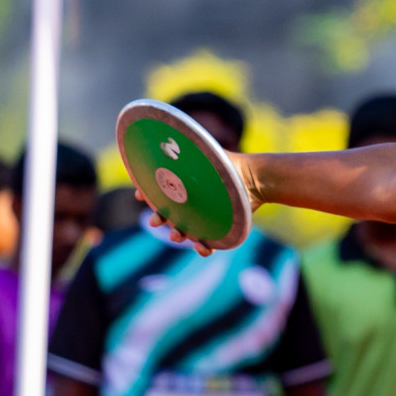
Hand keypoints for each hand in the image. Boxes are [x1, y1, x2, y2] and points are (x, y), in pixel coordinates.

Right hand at [135, 152, 260, 257]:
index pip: (157, 192)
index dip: (146, 195)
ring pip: (184, 231)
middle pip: (168, 214)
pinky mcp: (218, 230)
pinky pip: (207, 244)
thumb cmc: (230, 165)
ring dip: (178, 235)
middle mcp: (190, 202)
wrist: (255, 179)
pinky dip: (203, 249)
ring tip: (177, 235)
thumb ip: (183, 155)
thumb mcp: (205, 156)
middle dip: (159, 219)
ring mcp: (203, 218)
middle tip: (156, 221)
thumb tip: (157, 146)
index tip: (139, 195)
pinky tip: (204, 249)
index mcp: (183, 185)